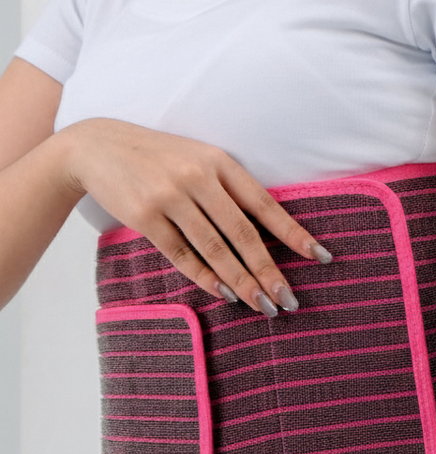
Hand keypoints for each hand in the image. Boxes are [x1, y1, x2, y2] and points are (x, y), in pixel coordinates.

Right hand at [60, 118, 332, 315]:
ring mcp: (170, 197)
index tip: (320, 257)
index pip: (266, 205)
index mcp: (220, 163)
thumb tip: (267, 236)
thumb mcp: (200, 160)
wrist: (96, 147)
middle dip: (269, 272)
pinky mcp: (144, 216)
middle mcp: (198, 178)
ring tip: (263, 306)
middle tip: (289, 300)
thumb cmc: (160, 158)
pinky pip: (182, 255)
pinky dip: (205, 278)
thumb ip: (230, 190)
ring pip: (216, 250)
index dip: (294, 234)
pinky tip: (225, 294)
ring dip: (242, 282)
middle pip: (244, 235)